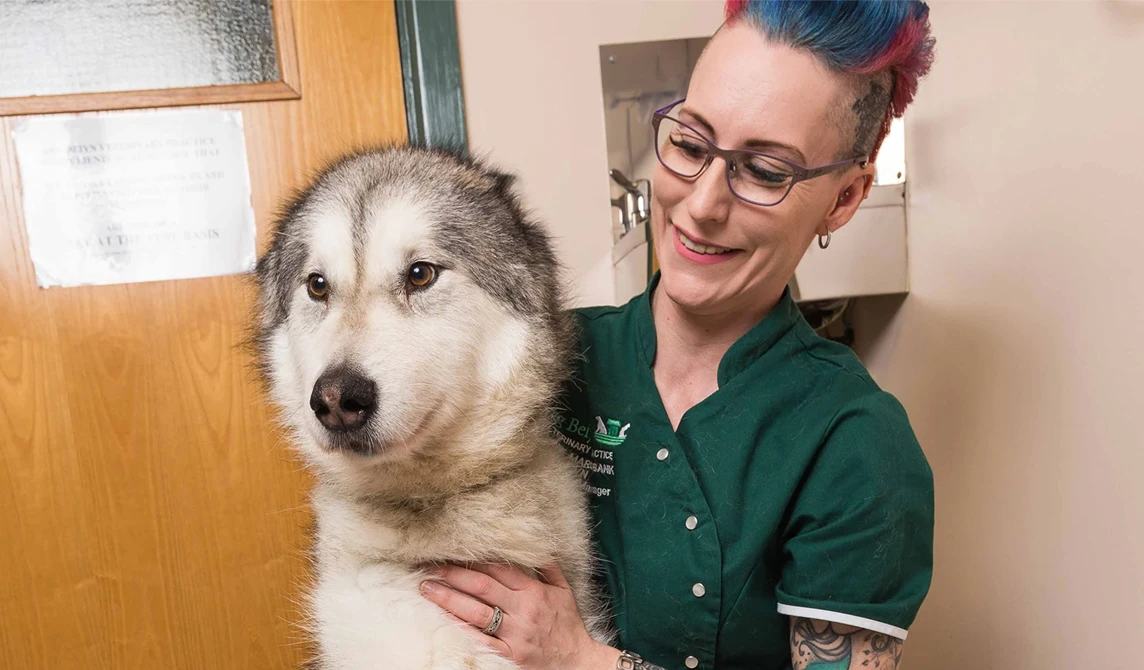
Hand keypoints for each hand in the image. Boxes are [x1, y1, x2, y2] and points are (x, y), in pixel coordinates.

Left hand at [420, 562, 618, 669]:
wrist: (578, 663)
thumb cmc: (568, 626)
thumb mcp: (564, 591)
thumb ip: (548, 567)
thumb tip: (537, 544)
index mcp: (533, 591)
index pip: (498, 568)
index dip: (473, 559)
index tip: (451, 551)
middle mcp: (523, 610)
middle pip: (482, 586)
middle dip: (452, 574)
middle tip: (429, 566)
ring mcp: (515, 634)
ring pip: (476, 612)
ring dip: (448, 598)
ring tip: (427, 588)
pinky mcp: (509, 655)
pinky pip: (480, 640)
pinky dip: (460, 628)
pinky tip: (443, 618)